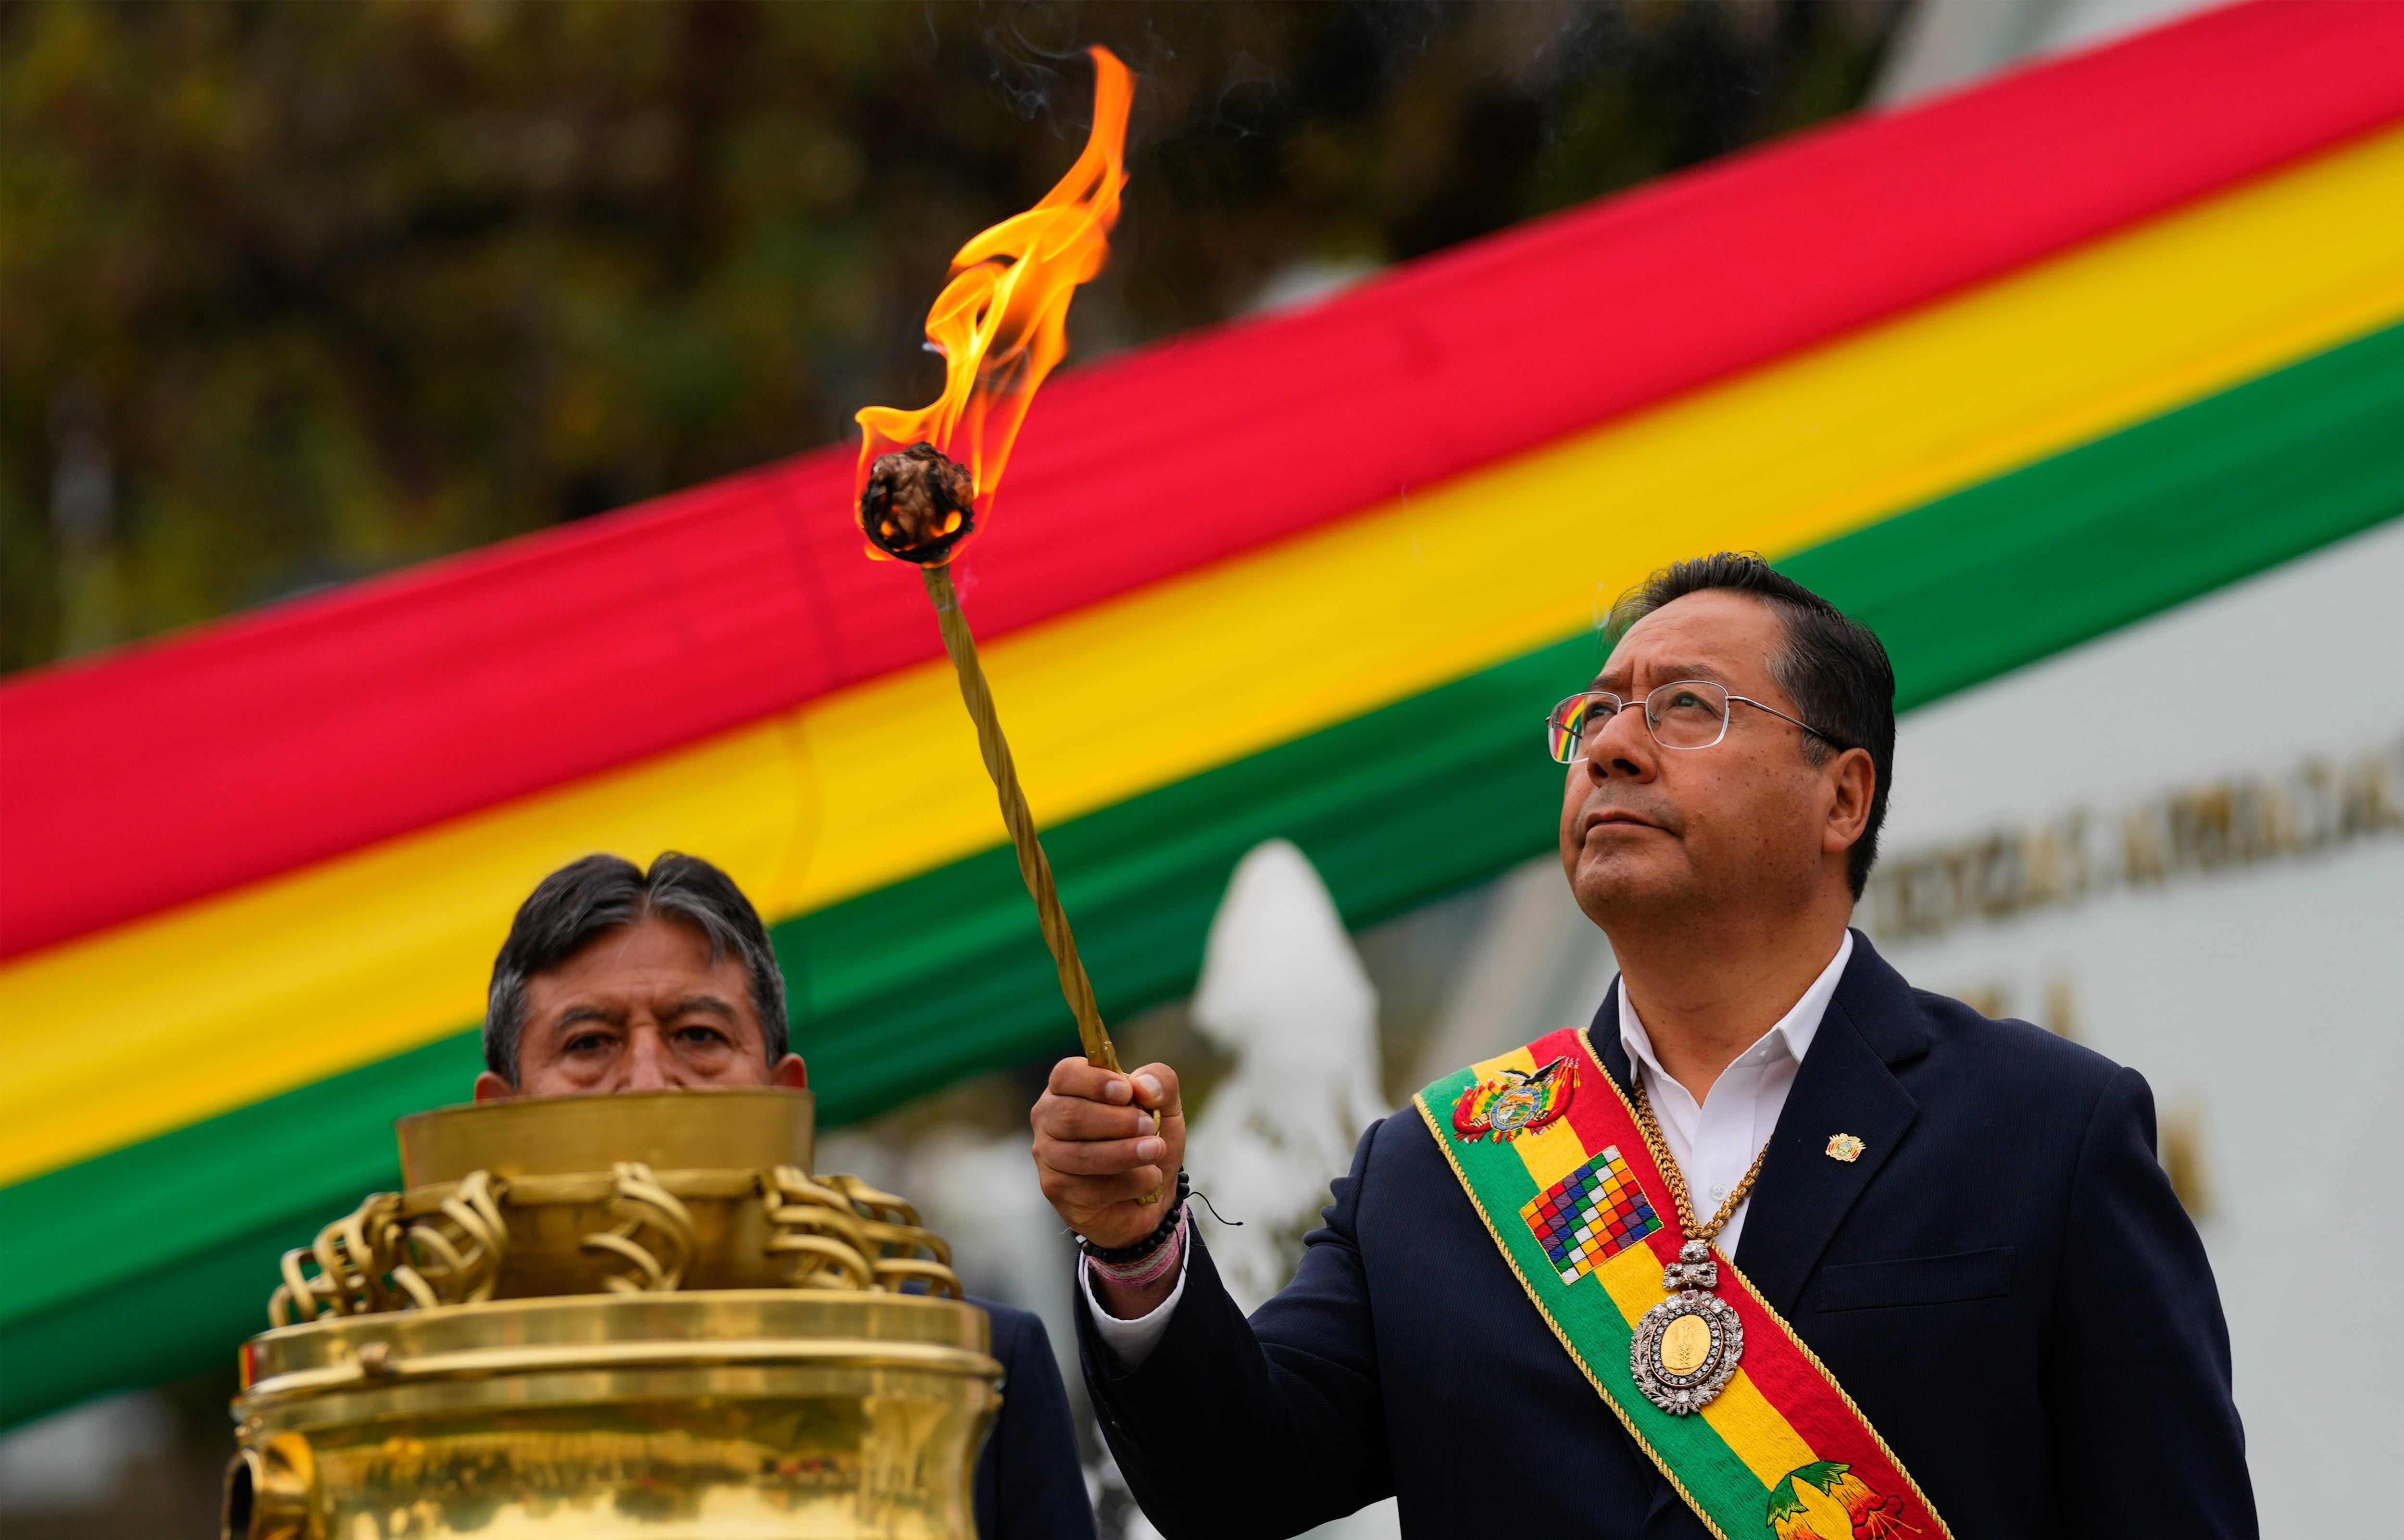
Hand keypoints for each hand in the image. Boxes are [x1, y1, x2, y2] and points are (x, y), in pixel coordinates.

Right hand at [1030, 1057, 1185, 1248]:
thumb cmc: (1148, 1139)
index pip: (1066, 1075)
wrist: (1153, 1193)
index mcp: (1067, 1088)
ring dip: (1125, 1153)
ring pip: (1081, 1155)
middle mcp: (1049, 1119)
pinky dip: (1129, 1184)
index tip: (1126, 1092)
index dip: (1095, 1082)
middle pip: (1071, 1115)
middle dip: (1117, 1121)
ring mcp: (1048, 1157)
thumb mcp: (1165, 1105)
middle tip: (1149, 1126)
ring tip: (1156, 1151)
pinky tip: (1148, 1180)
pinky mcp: (1058, 1190)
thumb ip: (1160, 1082)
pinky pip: (1092, 1188)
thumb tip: (1143, 1086)